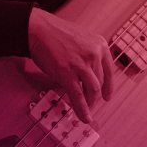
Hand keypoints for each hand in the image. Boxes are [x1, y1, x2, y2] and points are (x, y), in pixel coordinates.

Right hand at [28, 7, 113, 123]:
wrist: (37, 29)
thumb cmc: (54, 33)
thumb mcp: (79, 39)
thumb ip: (88, 53)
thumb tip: (90, 74)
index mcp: (100, 44)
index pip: (110, 71)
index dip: (109, 87)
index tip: (107, 96)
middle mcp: (94, 54)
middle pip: (100, 82)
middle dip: (95, 96)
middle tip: (91, 104)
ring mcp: (81, 64)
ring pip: (92, 90)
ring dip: (90, 103)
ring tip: (87, 111)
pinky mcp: (67, 73)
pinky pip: (78, 95)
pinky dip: (82, 109)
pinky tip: (84, 117)